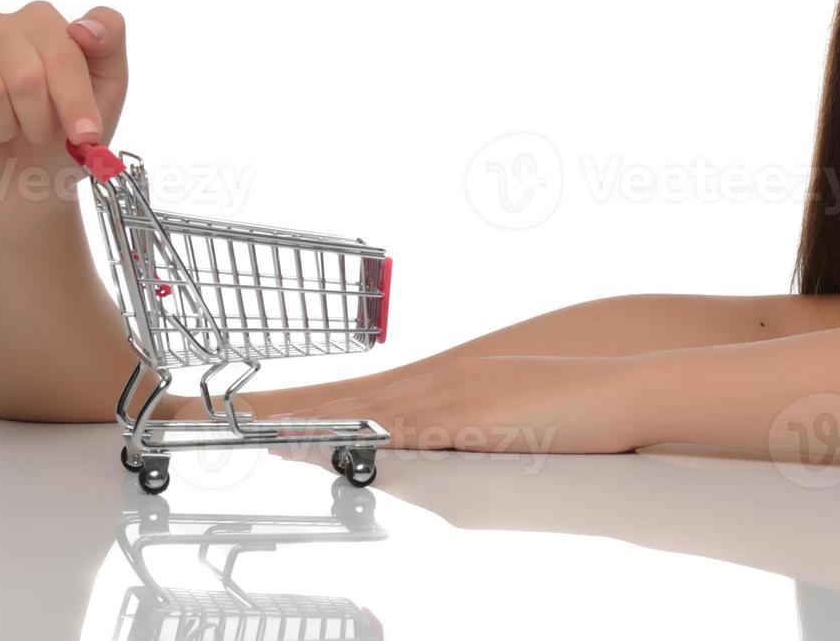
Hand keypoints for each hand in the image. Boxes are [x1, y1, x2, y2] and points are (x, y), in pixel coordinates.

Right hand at [0, 1, 127, 213]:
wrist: (27, 185)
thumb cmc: (66, 132)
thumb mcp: (108, 88)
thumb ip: (110, 40)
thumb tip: (84, 25)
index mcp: (38, 20)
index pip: (63, 49)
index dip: (76, 101)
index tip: (86, 135)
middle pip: (25, 75)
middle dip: (42, 120)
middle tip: (40, 133)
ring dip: (8, 131)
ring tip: (9, 132)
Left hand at [267, 355, 642, 455]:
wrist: (626, 387)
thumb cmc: (575, 406)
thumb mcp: (506, 421)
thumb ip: (461, 435)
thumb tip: (417, 458)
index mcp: (442, 383)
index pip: (355, 396)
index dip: (300, 407)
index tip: (248, 417)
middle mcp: (440, 382)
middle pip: (343, 398)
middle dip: (278, 410)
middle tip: (213, 415)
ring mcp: (456, 397)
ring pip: (364, 410)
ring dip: (306, 419)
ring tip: (248, 428)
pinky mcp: (478, 418)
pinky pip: (411, 430)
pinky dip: (367, 433)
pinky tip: (335, 440)